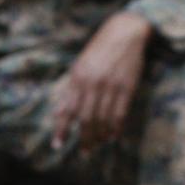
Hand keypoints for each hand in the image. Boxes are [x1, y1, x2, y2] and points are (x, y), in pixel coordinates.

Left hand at [48, 10, 152, 150]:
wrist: (125, 32)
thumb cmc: (99, 49)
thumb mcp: (80, 66)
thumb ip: (71, 90)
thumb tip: (61, 112)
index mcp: (78, 78)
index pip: (68, 110)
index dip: (62, 129)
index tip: (57, 144)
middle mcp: (93, 83)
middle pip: (87, 119)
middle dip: (84, 138)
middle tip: (84, 152)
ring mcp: (111, 86)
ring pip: (104, 119)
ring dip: (100, 136)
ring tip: (97, 146)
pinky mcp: (127, 88)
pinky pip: (120, 114)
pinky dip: (116, 128)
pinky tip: (113, 136)